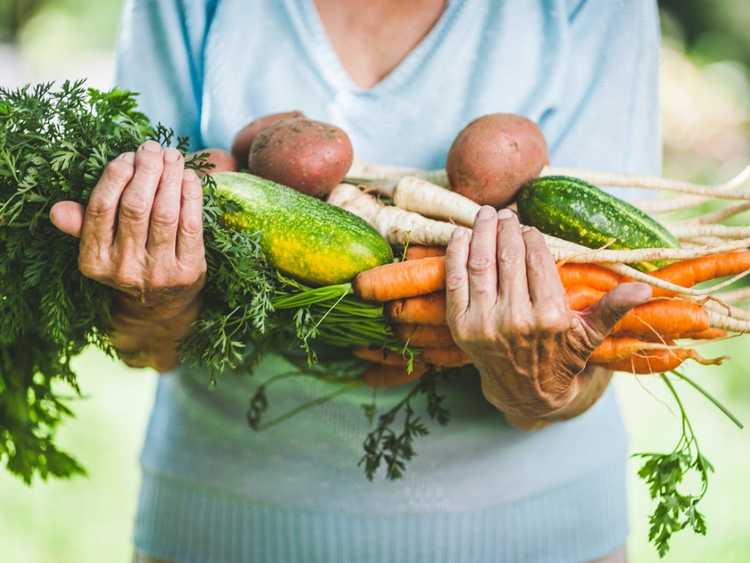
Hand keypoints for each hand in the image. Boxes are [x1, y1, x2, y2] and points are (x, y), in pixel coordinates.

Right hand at [50, 140, 206, 370]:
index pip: (101, 207)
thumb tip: (57, 210)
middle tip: (153, 148)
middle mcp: (125, 268)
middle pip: (135, 206)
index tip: (127, 156)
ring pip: (165, 213)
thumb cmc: (129, 263)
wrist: (161, 307)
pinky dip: (192, 196)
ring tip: (173, 156)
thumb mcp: (100, 250)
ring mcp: (159, 272)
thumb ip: (82, 226)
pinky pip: (191, 225)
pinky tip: (190, 177)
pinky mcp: (189, 272)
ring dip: (170, 177)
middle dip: (146, 169)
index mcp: (94, 261)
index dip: (116, 175)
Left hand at [445, 207, 651, 420]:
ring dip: (481, 233)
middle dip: (506, 229)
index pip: (538, 260)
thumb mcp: (589, 335)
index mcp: (550, 316)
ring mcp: (485, 323)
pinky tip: (460, 234)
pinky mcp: (461, 326)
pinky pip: (455, 281)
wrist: (523, 392)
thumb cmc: (561, 357)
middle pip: (509, 257)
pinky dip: (456, 254)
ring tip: (485, 215)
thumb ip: (613, 307)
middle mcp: (516, 319)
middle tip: (505, 214)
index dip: (531, 237)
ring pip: (481, 264)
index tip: (529, 227)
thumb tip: (645, 288)